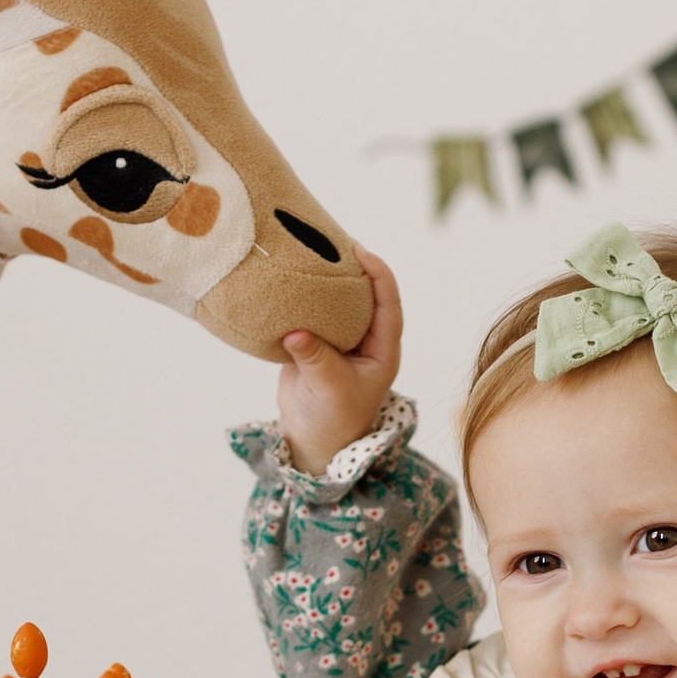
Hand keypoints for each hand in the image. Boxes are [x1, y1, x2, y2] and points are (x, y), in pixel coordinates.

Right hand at [277, 244, 402, 471]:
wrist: (311, 441)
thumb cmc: (333, 421)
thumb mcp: (329, 390)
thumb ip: (316, 359)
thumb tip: (295, 332)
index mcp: (383, 349)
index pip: (389, 302)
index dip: (379, 274)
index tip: (360, 251)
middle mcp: (365, 339)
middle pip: (365, 292)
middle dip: (352, 263)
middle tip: (332, 236)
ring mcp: (340, 338)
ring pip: (338, 299)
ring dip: (326, 274)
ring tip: (310, 244)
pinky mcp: (314, 341)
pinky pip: (311, 311)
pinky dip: (302, 294)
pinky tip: (287, 273)